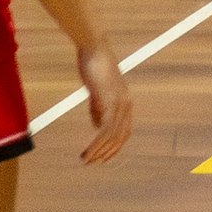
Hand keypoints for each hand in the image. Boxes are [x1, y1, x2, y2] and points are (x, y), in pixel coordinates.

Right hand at [76, 39, 133, 164]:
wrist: (94, 48)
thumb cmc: (94, 67)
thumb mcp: (97, 92)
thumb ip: (99, 109)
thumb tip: (97, 128)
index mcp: (124, 101)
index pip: (124, 132)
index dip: (114, 147)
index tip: (101, 158)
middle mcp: (126, 104)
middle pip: (120, 137)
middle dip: (106, 153)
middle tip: (90, 163)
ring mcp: (120, 102)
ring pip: (112, 136)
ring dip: (98, 152)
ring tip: (85, 160)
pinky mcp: (110, 101)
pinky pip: (105, 129)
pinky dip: (96, 144)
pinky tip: (87, 151)